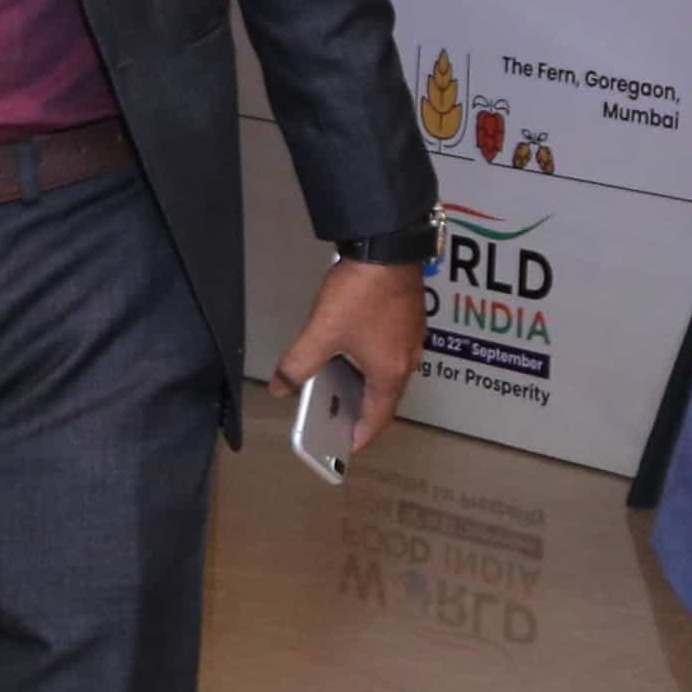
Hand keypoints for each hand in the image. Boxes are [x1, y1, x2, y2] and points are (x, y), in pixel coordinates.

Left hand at [275, 255, 425, 464]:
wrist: (387, 244)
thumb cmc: (362, 292)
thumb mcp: (322, 333)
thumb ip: (298, 365)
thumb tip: (281, 387)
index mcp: (390, 373)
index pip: (377, 420)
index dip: (360, 436)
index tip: (345, 447)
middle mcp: (407, 359)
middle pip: (383, 397)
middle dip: (357, 408)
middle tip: (333, 416)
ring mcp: (410, 337)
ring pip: (386, 371)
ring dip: (362, 382)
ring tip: (333, 383)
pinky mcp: (407, 317)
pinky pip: (389, 349)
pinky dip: (369, 359)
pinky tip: (347, 349)